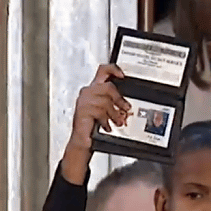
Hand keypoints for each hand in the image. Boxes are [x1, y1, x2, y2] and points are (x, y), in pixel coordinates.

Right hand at [61, 63, 131, 183]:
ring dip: (114, 114)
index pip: (103, 71)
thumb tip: (128, 105)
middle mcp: (88, 92)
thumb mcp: (107, 112)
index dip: (113, 69)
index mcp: (94, 89)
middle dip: (120, 100)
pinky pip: (100, 111)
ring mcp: (84, 101)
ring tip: (117, 121)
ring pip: (106, 101)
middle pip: (108, 87)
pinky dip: (106, 120)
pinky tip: (106, 126)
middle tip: (126, 109)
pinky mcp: (83, 110)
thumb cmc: (94, 125)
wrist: (83, 140)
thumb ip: (115, 104)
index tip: (123, 75)